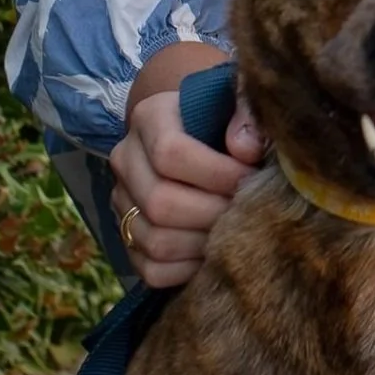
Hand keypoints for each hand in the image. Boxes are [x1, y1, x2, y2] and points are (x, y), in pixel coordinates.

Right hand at [109, 83, 265, 287]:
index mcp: (149, 118)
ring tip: (235, 231)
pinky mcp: (128, 237)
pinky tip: (215, 251)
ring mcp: (122, 202)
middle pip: (161, 202)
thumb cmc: (226, 120)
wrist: (202, 136)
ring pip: (156, 241)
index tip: (252, 177)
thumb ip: (247, 114)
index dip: (217, 173)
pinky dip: (189, 270)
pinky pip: (152, 270)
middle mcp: (125, 159)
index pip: (170, 153)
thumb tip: (245, 150)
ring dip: (204, 244)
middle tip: (248, 211)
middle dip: (214, 213)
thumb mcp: (238, 103)